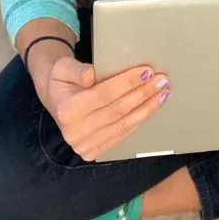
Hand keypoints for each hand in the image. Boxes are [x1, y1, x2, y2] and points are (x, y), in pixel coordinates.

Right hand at [41, 57, 171, 161]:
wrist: (56, 99)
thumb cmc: (62, 79)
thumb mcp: (62, 67)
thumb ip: (76, 70)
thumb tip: (91, 74)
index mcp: (66, 110)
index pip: (104, 94)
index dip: (127, 83)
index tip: (146, 71)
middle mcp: (75, 132)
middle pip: (118, 110)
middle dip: (143, 94)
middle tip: (161, 80)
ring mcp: (85, 145)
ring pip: (124, 124)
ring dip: (147, 108)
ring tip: (163, 93)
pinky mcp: (94, 152)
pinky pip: (123, 134)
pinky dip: (139, 119)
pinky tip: (151, 107)